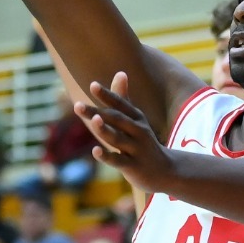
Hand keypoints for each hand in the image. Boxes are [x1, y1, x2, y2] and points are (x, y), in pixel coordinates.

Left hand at [76, 73, 174, 194]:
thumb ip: (124, 99)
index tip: (93, 85)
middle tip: (77, 105)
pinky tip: (95, 150)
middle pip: (115, 120)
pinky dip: (107, 156)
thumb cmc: (143, 142)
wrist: (166, 170)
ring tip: (93, 121)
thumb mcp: (136, 119)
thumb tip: (120, 72)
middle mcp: (138, 131)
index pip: (120, 104)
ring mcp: (136, 149)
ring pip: (118, 139)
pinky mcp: (133, 167)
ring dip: (105, 130)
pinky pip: (118, 161)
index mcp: (137, 118)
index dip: (107, 95)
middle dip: (97, 112)